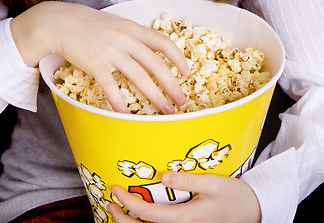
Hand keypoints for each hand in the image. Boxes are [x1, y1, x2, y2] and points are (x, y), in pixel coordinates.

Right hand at [10, 1, 189, 113]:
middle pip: (156, 66)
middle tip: (180, 100)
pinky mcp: (95, 65)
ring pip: (139, 78)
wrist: (60, 23)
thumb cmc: (90, 25)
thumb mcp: (117, 24)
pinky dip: (120, 103)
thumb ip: (134, 36)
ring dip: (155, 97)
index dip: (178, 58)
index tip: (186, 72)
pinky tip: (127, 115)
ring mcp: (111, 53)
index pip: (163, 43)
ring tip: (165, 110)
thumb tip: (151, 51)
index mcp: (133, 29)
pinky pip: (111, 88)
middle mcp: (125, 40)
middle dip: (172, 85)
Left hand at [107, 172, 260, 222]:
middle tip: (110, 204)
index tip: (116, 189)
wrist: (250, 211)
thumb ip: (188, 180)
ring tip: (118, 212)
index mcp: (187, 217)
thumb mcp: (213, 184)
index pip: (149, 213)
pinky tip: (141, 217)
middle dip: (123, 219)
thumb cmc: (233, 196)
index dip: (129, 203)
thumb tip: (164, 177)